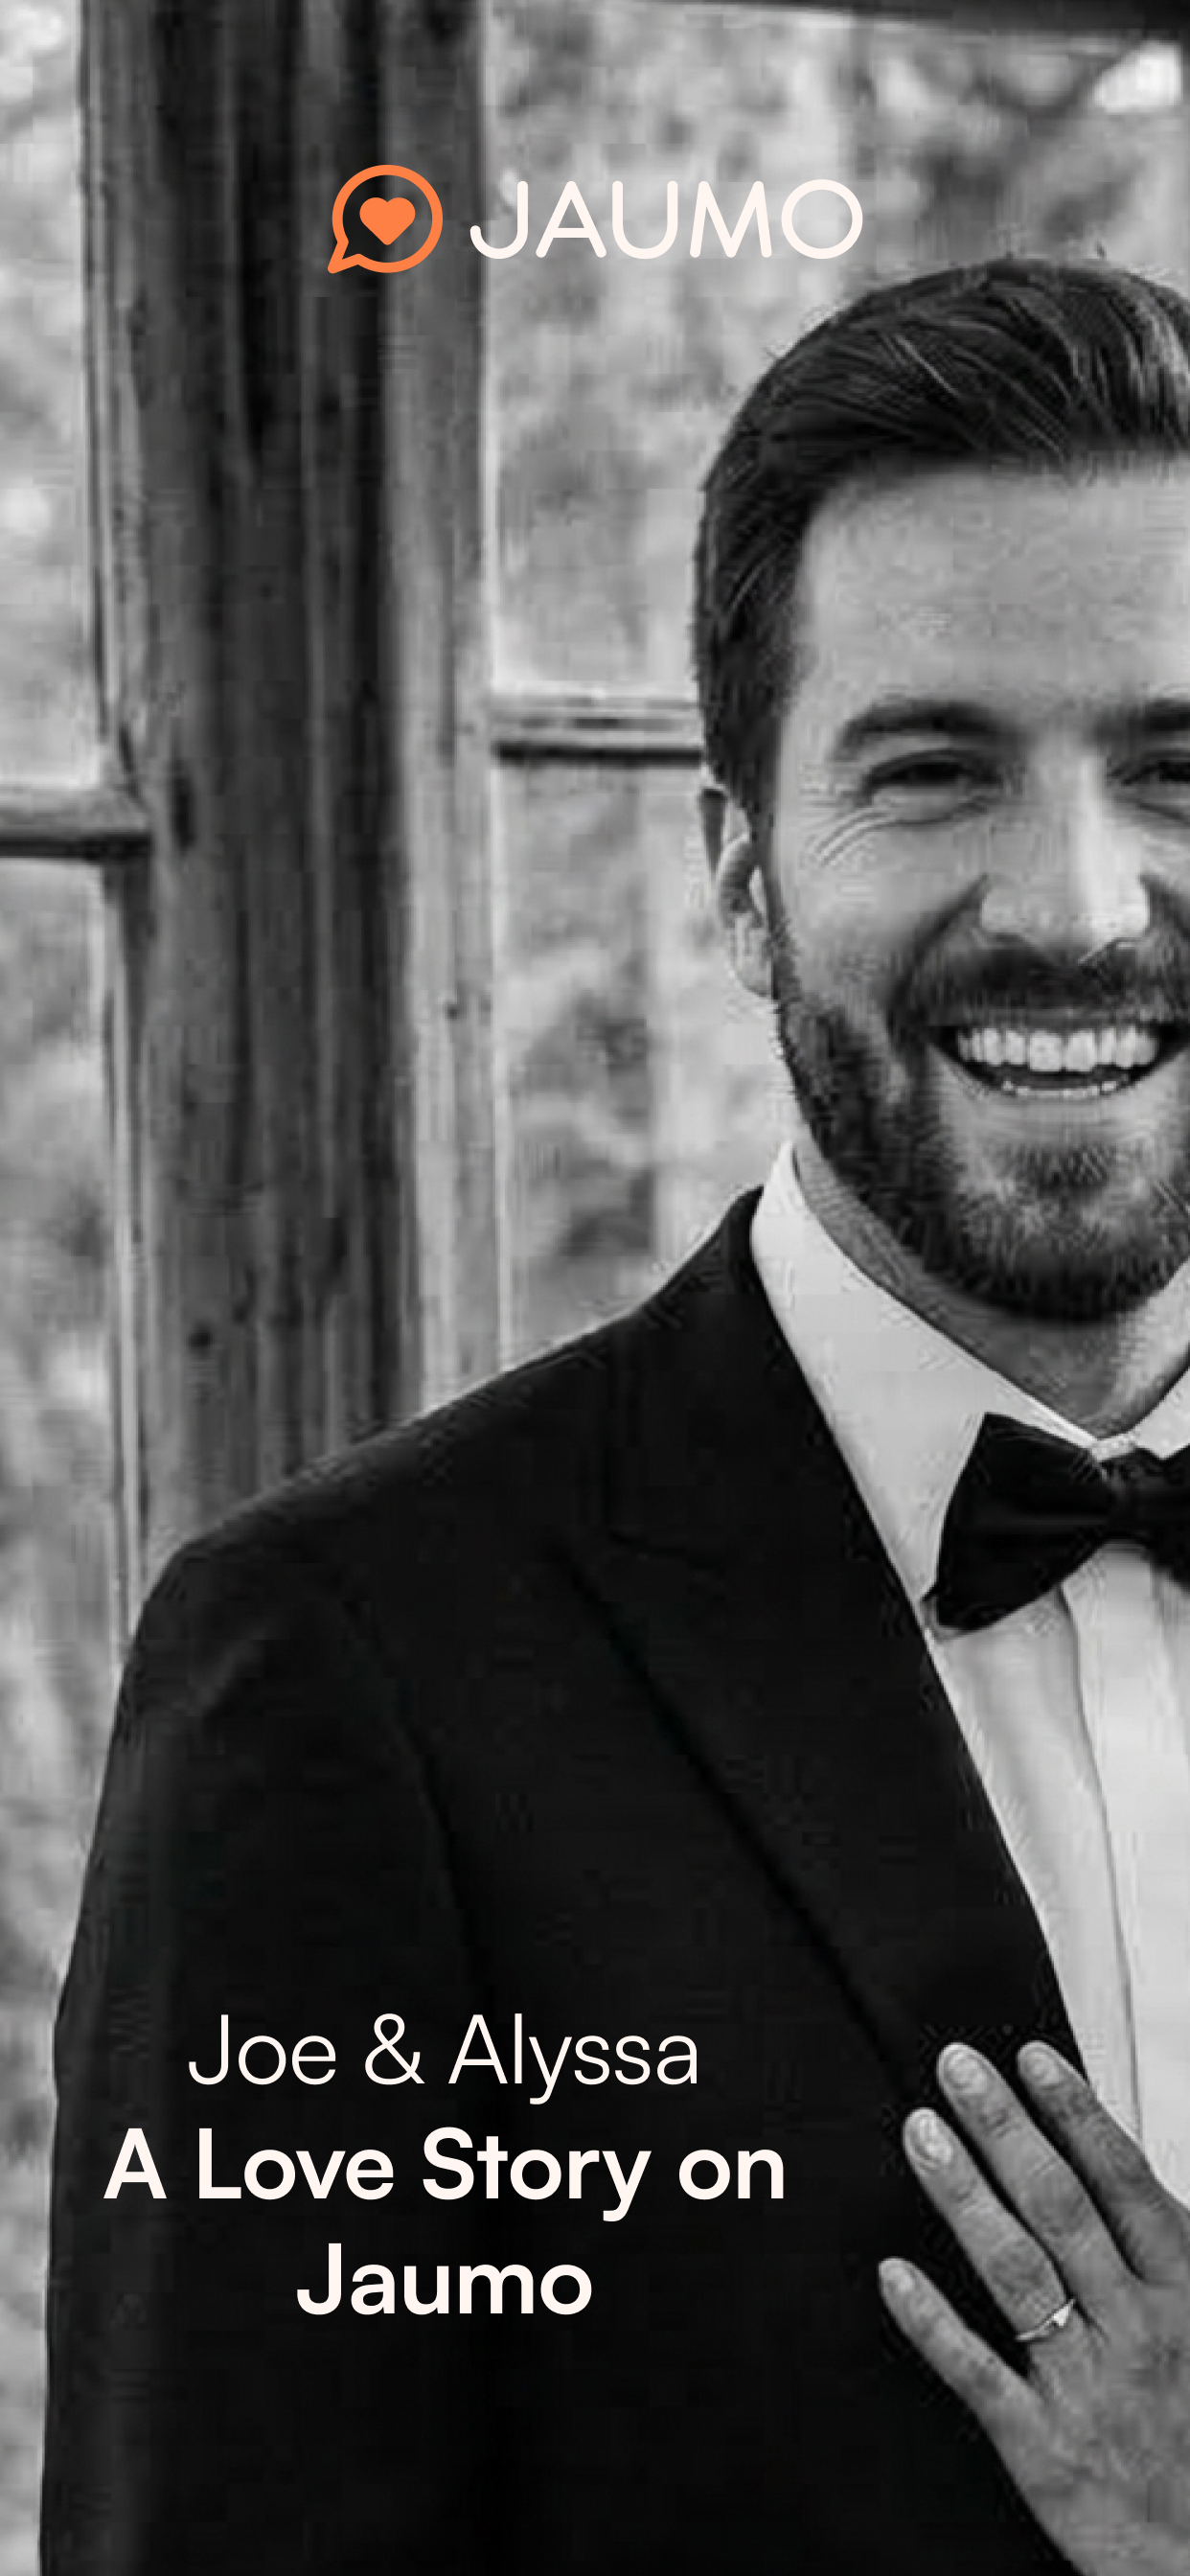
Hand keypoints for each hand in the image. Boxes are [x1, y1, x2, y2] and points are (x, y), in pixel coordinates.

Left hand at [878, 2041, 1189, 2575]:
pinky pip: (977, 2373)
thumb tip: (1134, 2178)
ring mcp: (1085, 2386)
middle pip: (1061, 2207)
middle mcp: (1135, 2330)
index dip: (1077, 2115)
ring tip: (920, 2132)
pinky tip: (891, 2274)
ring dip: (963, 2194)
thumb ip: (1170, 2251)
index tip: (1032, 2058)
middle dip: (1006, 2129)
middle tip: (956, 2067)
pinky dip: (931, 2322)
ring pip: (1015, 2271)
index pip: (1124, 2184)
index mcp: (1183, 2296)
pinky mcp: (1041, 2447)